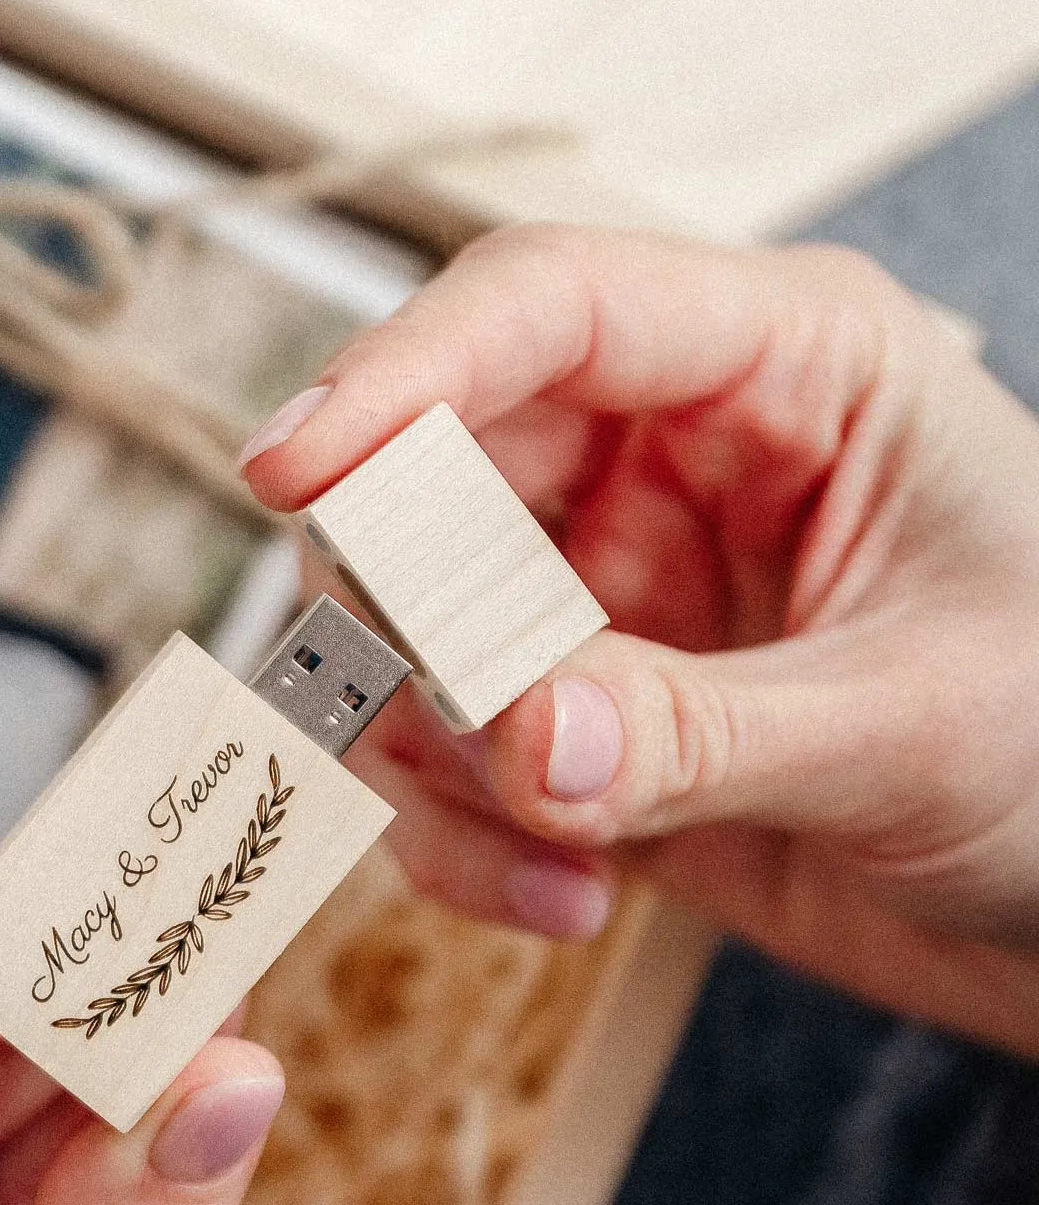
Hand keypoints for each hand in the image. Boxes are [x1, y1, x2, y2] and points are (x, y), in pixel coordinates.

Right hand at [241, 226, 1038, 1054]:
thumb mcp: (912, 727)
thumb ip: (703, 732)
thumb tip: (515, 739)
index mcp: (782, 367)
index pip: (545, 307)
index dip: (403, 373)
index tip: (292, 472)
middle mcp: (662, 456)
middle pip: (429, 472)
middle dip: (409, 615)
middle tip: (456, 729)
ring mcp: (600, 586)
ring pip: (401, 625)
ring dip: (434, 753)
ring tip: (556, 848)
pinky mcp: (564, 708)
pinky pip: (432, 752)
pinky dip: (457, 837)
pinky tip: (568, 897)